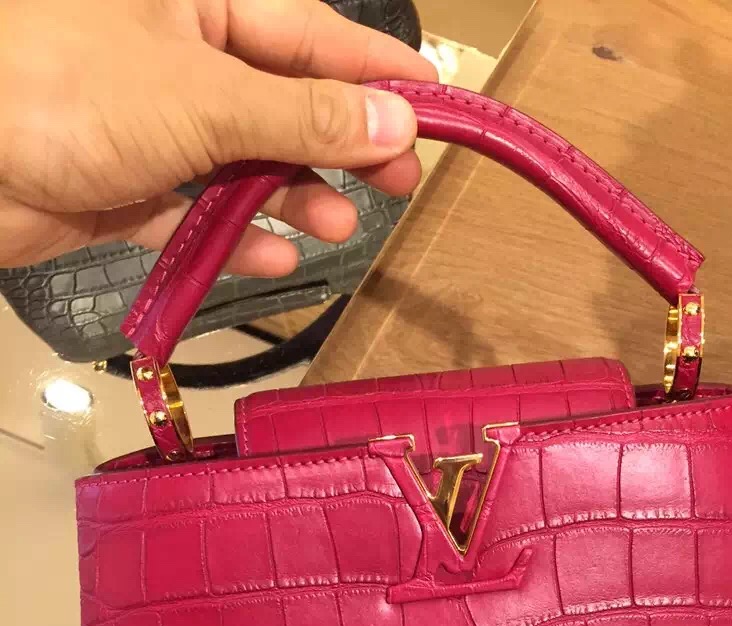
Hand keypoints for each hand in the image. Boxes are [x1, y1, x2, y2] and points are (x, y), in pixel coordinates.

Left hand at [0, 0, 435, 270]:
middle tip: (400, 183)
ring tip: (340, 227)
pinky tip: (273, 258)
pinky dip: (232, 237)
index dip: (375, 74)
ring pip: (242, 162)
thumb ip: (301, 114)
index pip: (310, 34)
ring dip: (293, 197)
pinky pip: (193, 213)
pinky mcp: (121, 185)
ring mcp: (148, 122)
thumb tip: (391, 120)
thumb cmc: (60, 86)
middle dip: (342, 143)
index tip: (437, 106)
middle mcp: (177, 54)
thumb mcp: (203, 96)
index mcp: (198, 0)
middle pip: (283, 101)